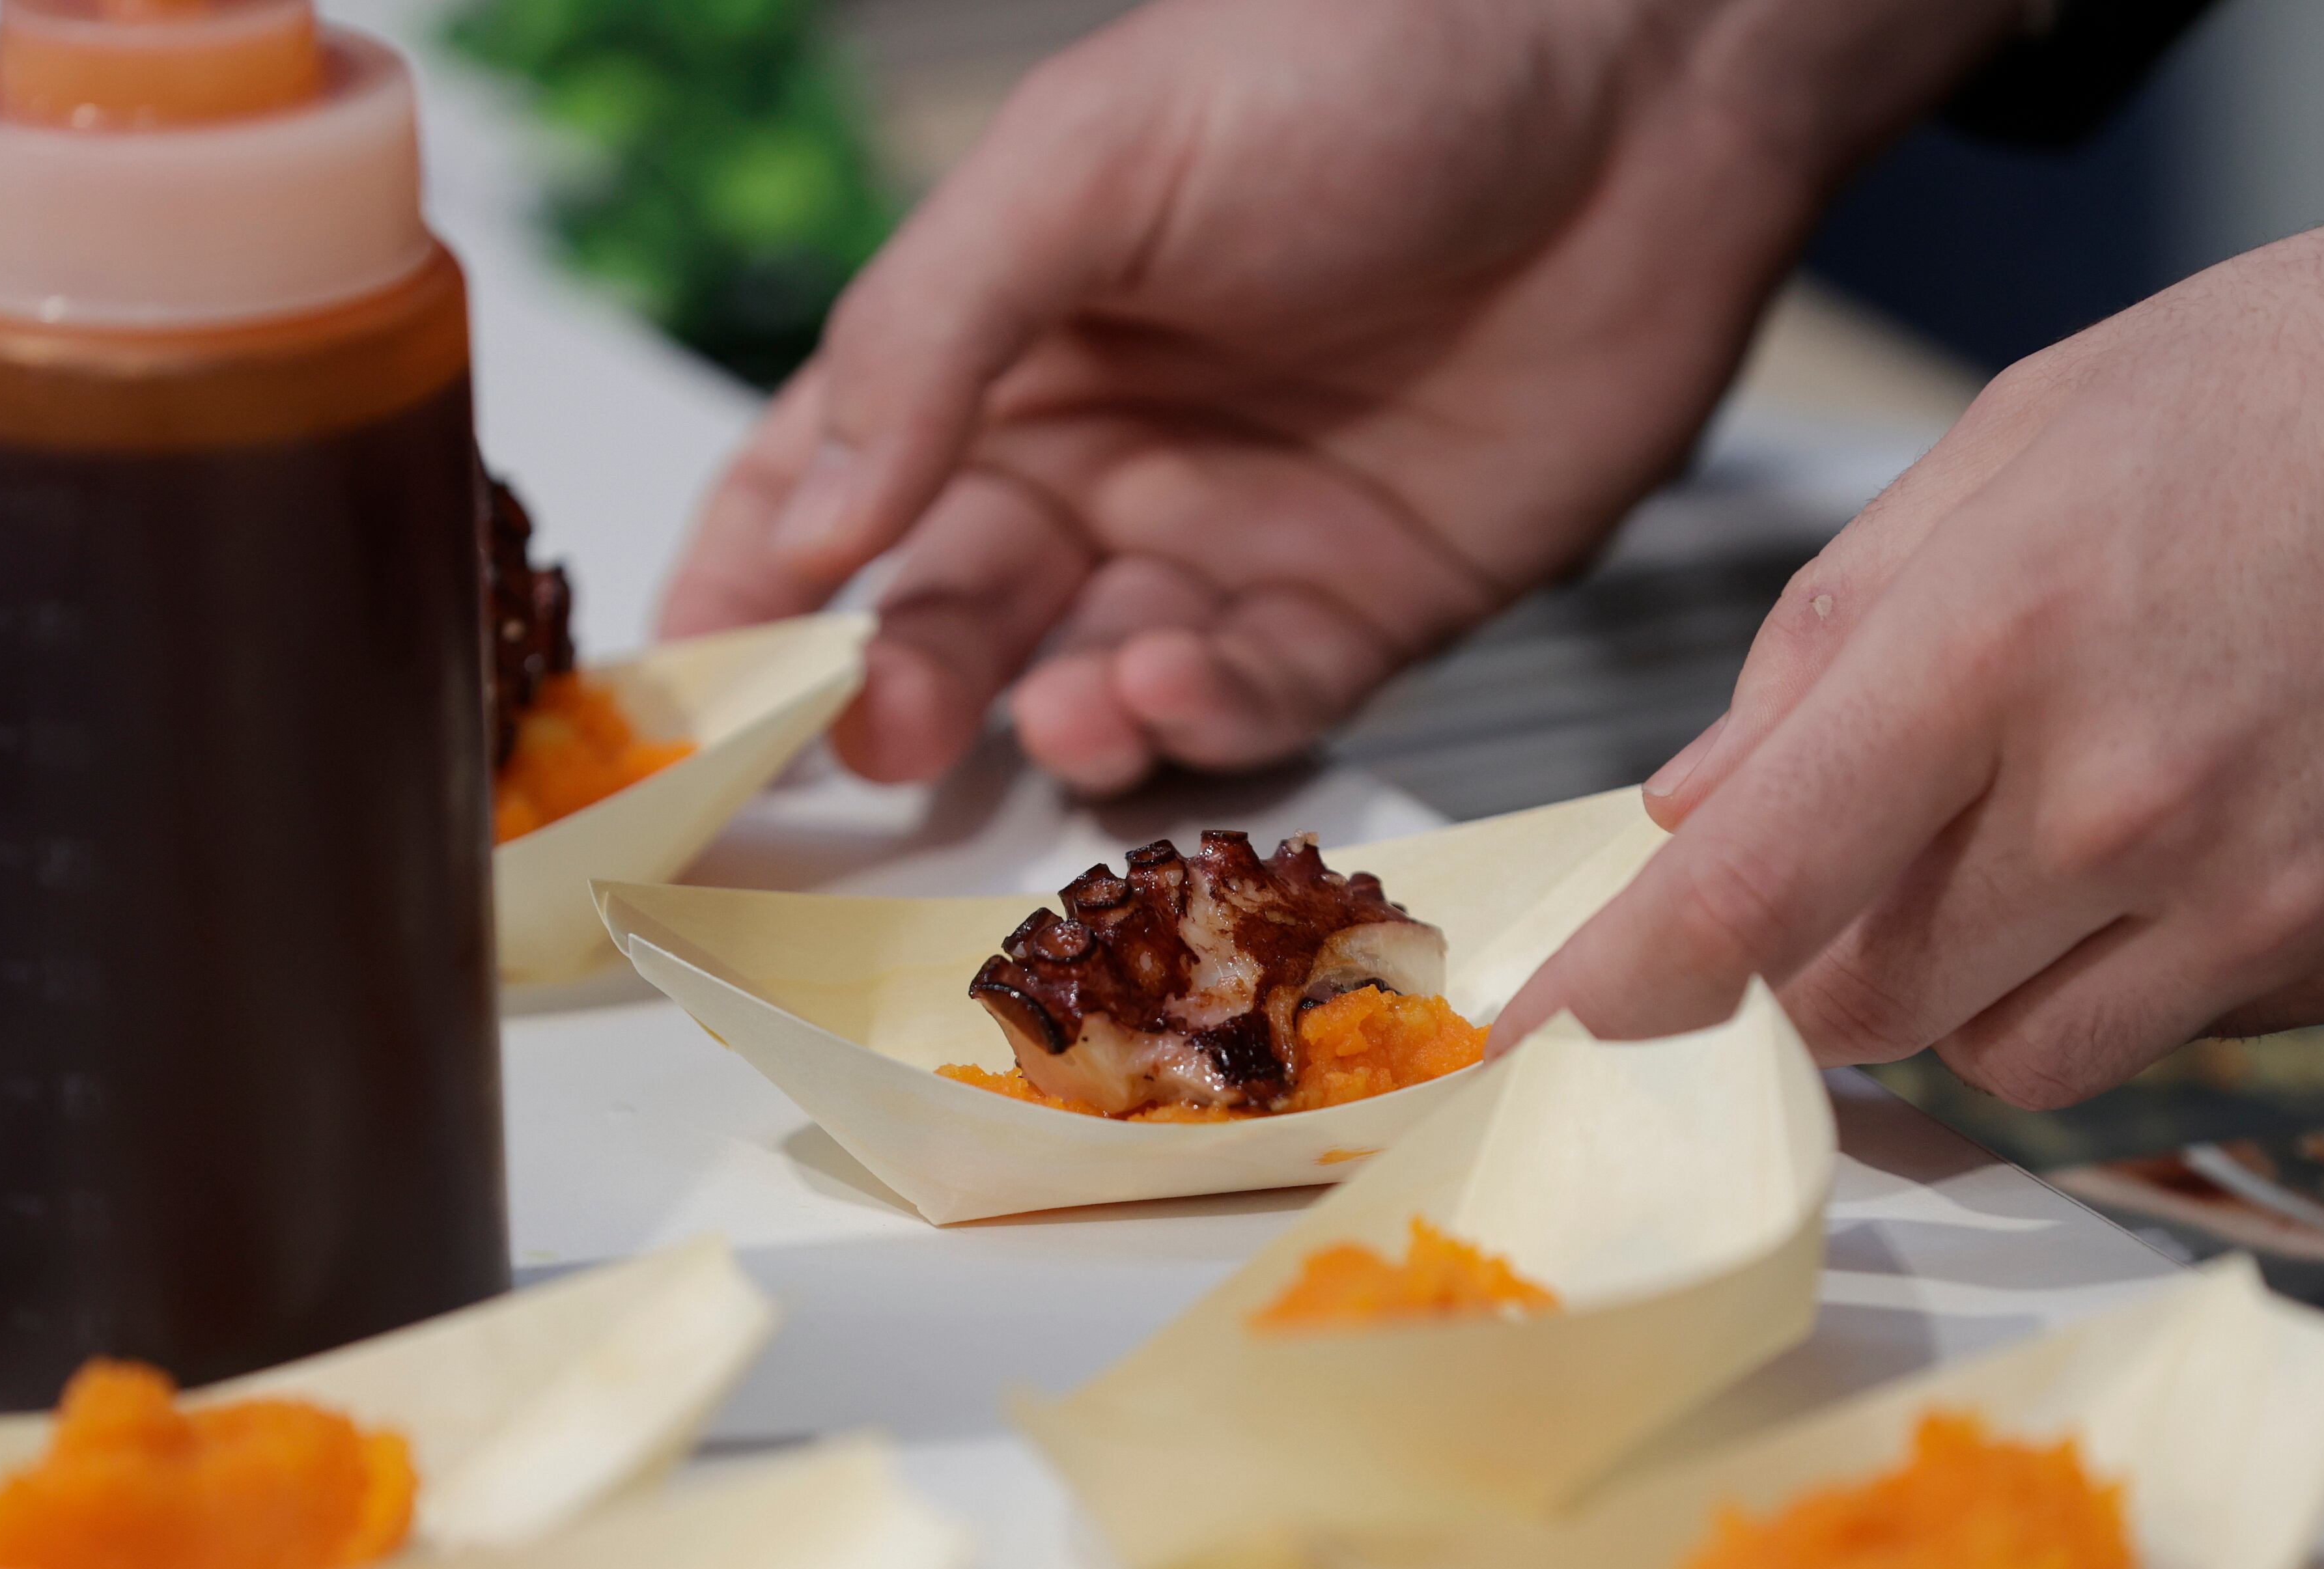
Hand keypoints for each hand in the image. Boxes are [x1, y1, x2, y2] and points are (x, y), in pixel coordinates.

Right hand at [662, 0, 2018, 790]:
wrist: (1631, 93)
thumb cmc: (1354, 73)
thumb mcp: (1094, 163)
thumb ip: (933, 331)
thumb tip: (811, 517)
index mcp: (1004, 340)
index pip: (829, 481)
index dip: (750, 585)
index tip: (692, 688)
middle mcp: (1103, 456)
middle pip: (953, 614)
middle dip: (898, 688)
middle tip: (874, 740)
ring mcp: (1229, 539)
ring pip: (1096, 683)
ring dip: (1060, 718)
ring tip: (1064, 707)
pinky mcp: (1361, 606)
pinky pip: (1254, 703)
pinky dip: (1207, 718)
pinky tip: (1182, 681)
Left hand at [1495, 186, 2323, 1106]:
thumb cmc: (2318, 384)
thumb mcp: (2027, 439)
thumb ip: (1831, 629)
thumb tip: (1696, 797)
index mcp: (1997, 649)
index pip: (1746, 893)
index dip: (1621, 992)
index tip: (1544, 1036)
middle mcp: (2118, 808)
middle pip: (1854, 1002)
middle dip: (1806, 958)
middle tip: (1843, 861)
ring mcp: (2251, 908)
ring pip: (2000, 1052)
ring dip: (1959, 980)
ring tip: (2027, 837)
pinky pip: (2158, 1036)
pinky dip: (2107, 979)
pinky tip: (2167, 849)